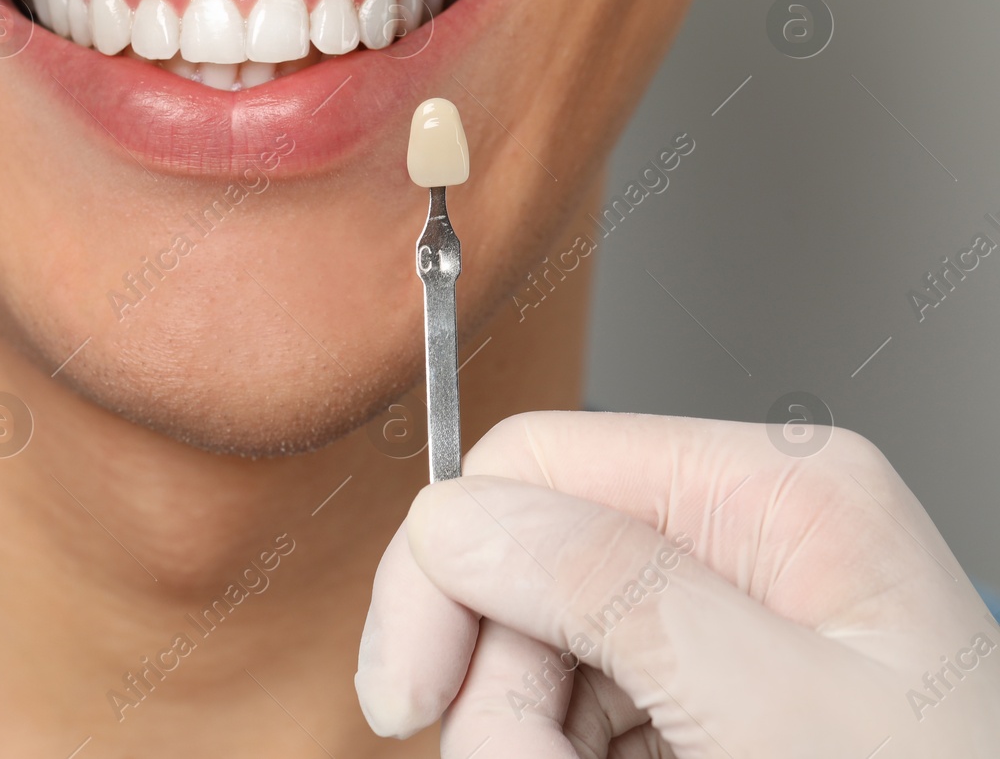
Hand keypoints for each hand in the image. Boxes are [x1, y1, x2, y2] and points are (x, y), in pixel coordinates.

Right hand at [354, 411, 999, 756]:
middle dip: (497, 684)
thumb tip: (456, 518)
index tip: (412, 693)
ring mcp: (714, 629)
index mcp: (772, 495)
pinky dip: (554, 757)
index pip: (536, 465)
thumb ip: (618, 591)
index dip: (446, 567)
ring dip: (524, 738)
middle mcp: (736, 544)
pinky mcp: (698, 706)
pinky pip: (568, 715)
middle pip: (522, 569)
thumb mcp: (782, 713)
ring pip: (530, 654)